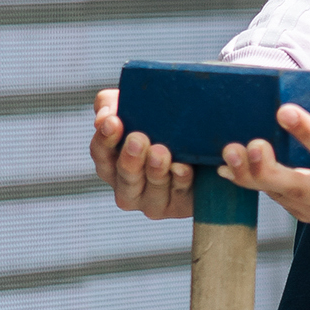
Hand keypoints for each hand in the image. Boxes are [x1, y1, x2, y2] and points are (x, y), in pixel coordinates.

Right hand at [91, 88, 194, 218]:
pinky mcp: (178, 206)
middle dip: (129, 158)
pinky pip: (178, 195)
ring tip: (160, 152)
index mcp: (113, 160)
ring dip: (154, 170)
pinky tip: (184, 167)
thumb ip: (111, 104)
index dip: (104, 139)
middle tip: (138, 139)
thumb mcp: (137, 105)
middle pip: (123, 176)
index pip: (100, 152)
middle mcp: (128, 184)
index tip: (113, 121)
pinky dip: (180, 180)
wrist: (208, 140)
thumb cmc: (165, 121)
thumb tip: (103, 117)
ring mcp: (153, 200)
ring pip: (150, 189)